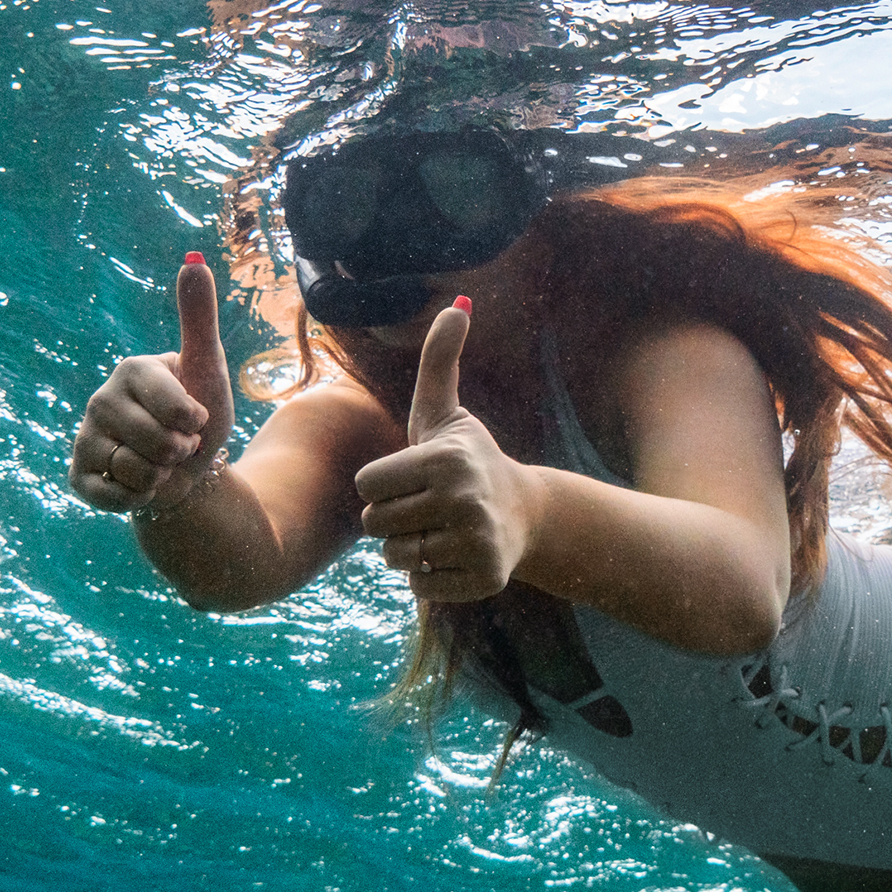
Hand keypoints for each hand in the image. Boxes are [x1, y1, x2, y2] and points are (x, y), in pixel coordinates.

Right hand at [69, 255, 234, 513]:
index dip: (196, 424)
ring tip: (157, 464)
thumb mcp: (208, 368)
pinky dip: (137, 499)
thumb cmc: (198, 416)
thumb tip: (194, 260)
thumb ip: (199, 318)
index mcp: (131, 369)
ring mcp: (85, 438)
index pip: (177, 410)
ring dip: (159, 477)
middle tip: (176, 444)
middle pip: (157, 444)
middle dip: (179, 453)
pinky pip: (113, 497)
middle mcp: (100, 400)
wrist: (185, 472)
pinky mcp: (77, 476)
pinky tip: (136, 484)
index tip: (193, 417)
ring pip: (135, 472)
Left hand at [354, 302, 537, 599]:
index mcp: (444, 459)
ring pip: (394, 559)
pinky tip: (453, 555)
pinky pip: (418, 588)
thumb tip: (456, 304)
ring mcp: (475, 543)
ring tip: (438, 531)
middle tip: (426, 507)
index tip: (411, 479)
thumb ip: (439, 361)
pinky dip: (429, 578)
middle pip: (375, 526)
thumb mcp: (447, 413)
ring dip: (407, 550)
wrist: (526, 514)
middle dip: (392, 519)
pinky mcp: (482, 580)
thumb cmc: (469, 460)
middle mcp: (462, 500)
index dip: (382, 484)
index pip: (365, 486)